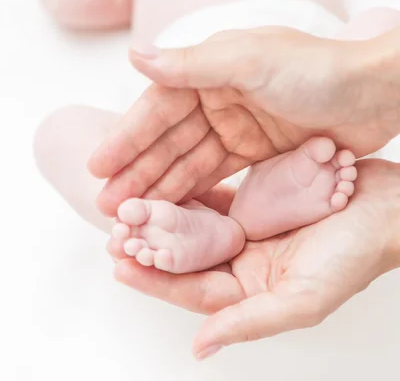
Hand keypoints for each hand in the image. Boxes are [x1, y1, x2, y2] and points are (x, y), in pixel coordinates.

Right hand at [89, 27, 397, 215]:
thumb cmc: (317, 70)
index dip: (127, 136)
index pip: (159, 106)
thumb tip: (133, 55)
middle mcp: (220, 94)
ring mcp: (240, 124)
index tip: (98, 166)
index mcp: (212, 68)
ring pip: (190, 159)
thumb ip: (191, 65)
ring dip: (160, 185)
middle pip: (169, 138)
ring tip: (131, 214)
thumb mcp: (250, 62)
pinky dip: (196, 190)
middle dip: (138, 169)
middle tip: (108, 203)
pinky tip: (174, 210)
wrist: (377, 94)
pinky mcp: (260, 150)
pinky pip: (219, 173)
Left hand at [107, 159, 399, 358]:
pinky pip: (218, 199)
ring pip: (198, 227)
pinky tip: (170, 184)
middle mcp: (248, 264)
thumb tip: (200, 348)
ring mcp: (253, 232)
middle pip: (190, 257)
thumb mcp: (305, 297)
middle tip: (115, 231)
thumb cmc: (355, 255)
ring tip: (132, 207)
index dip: (157, 279)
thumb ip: (251, 321)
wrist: (386, 207)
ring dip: (166, 218)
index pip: (195, 289)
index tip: (119, 263)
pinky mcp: (259, 203)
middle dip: (152, 246)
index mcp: (255, 291)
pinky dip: (193, 195)